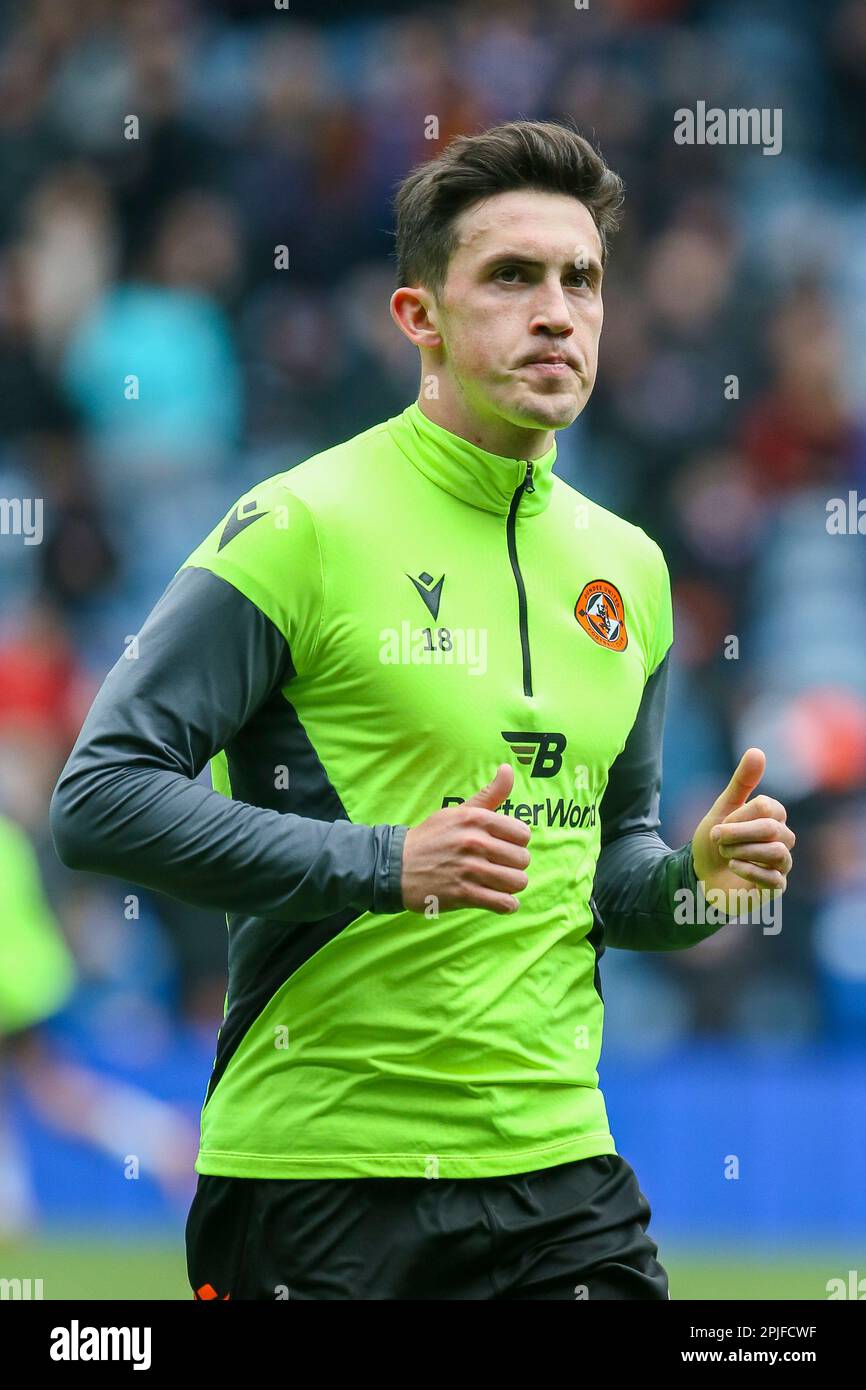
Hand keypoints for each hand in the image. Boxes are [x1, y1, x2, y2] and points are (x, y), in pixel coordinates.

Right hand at [401, 763, 530, 914]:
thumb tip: (508, 768)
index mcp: (475, 819)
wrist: (396, 865)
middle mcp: (474, 842)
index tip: (503, 846)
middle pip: (523, 859)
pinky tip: (497, 899)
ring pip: (517, 882)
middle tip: (498, 865)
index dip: (516, 842)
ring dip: (510, 885)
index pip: (523, 833)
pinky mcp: (464, 894)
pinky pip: (504, 903)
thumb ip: (489, 794)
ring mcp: (469, 870)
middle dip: (514, 865)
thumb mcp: (458, 811)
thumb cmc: (431, 837)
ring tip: (498, 883)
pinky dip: (505, 904)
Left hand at [690, 747, 794, 906]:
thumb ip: (741, 783)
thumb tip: (757, 751)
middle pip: (772, 829)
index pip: (767, 807)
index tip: (720, 825)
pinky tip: (733, 866)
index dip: (739, 816)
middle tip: (717, 839)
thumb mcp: (723, 809)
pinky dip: (749, 870)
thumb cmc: (716, 842)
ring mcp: (782, 865)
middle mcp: (783, 840)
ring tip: (725, 855)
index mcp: (773, 817)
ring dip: (742, 851)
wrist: (701, 876)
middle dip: (738, 833)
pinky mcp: (775, 888)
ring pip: (777, 853)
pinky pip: (774, 879)